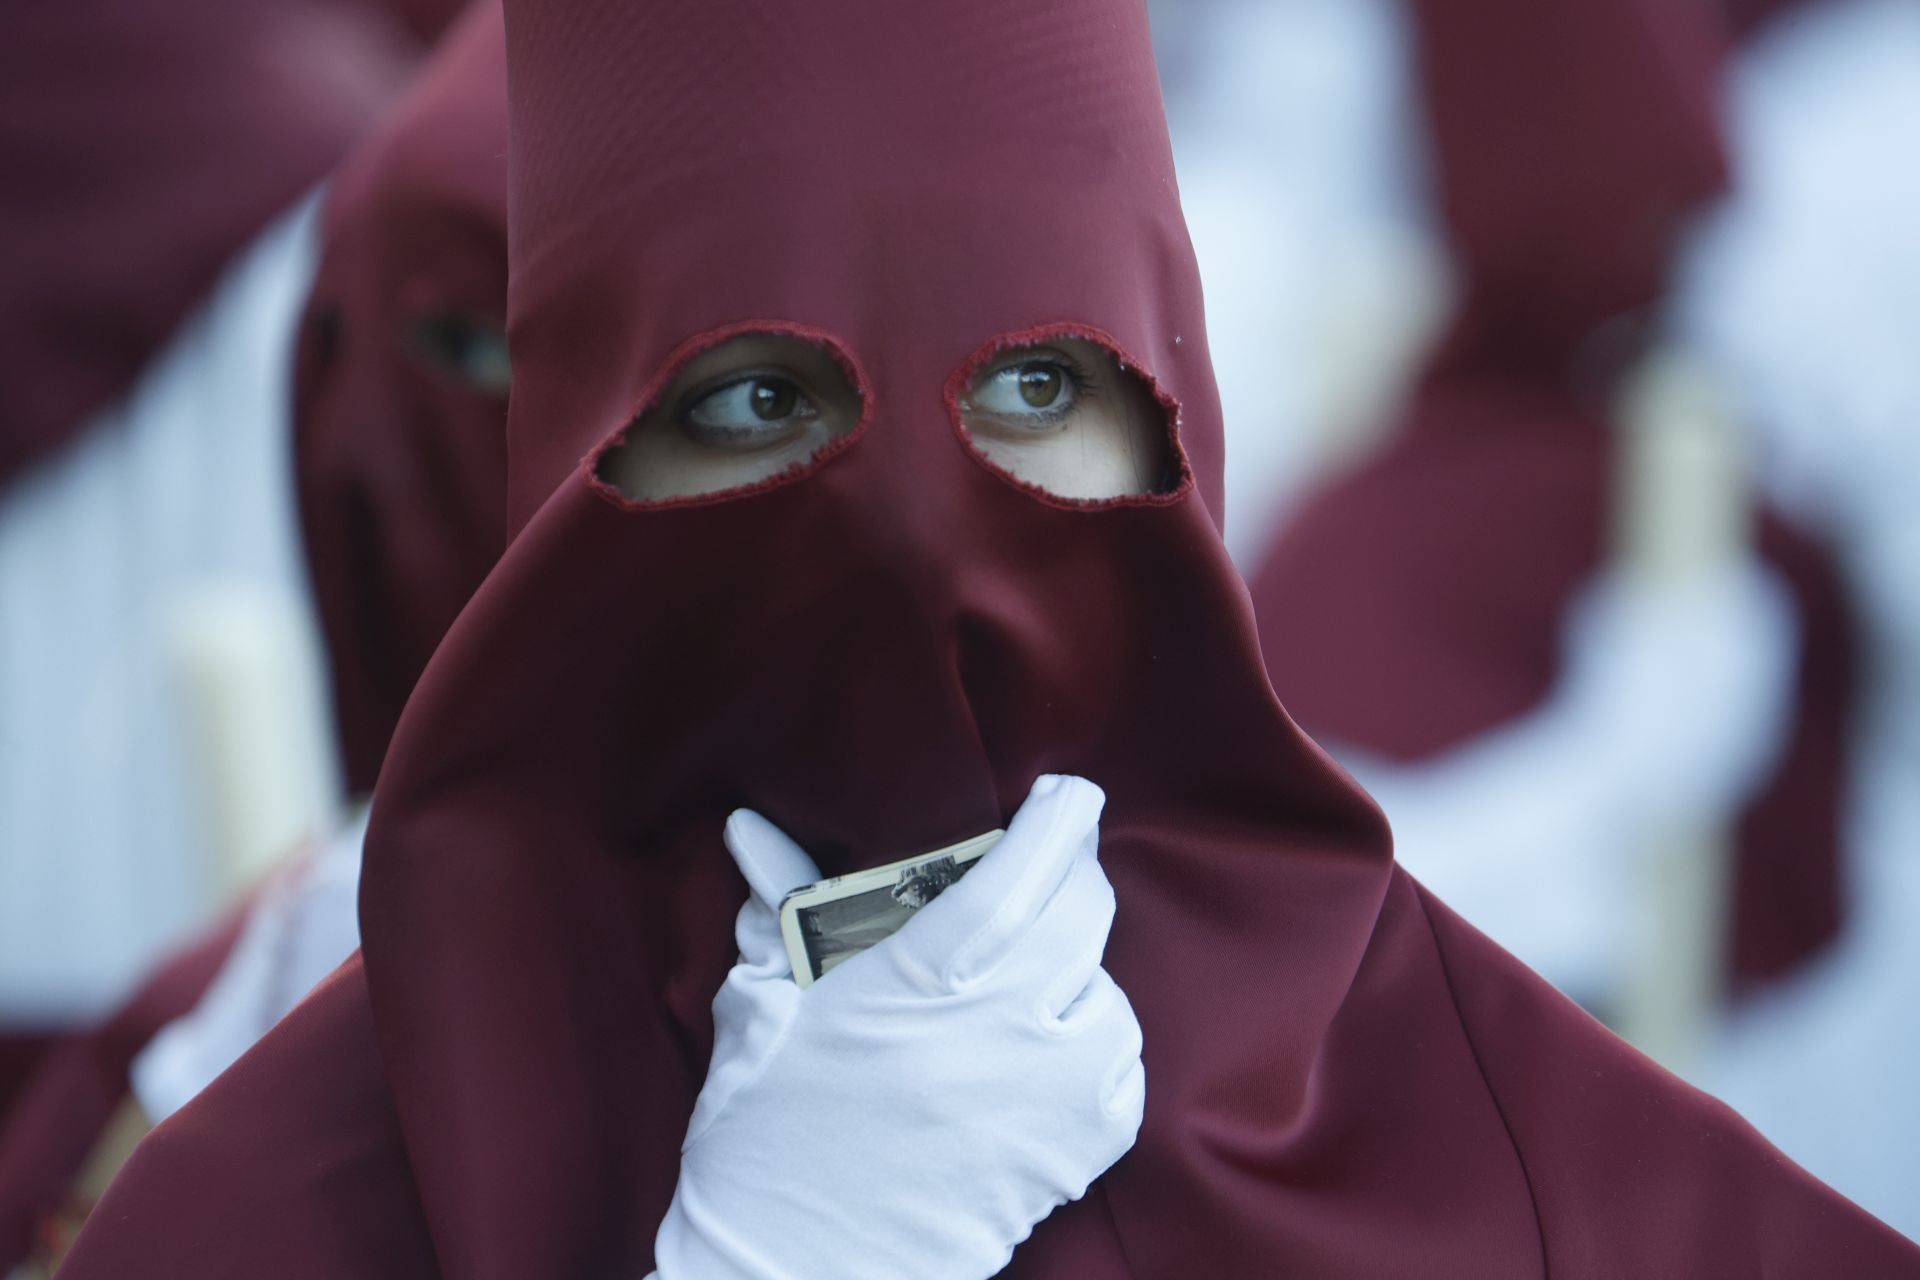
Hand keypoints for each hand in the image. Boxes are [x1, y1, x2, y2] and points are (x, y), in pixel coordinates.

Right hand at [650, 774, 1144, 1279]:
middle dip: (1070, 877)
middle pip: (1080, 917)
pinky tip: (1048, 1045)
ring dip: (1076, 969)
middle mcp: (999, 1033)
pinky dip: (1095, 1043)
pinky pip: (1121, 1068)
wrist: (792, 1277)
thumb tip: (753, 829)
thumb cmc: (764, 1140)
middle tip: (1044, 867)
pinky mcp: (1073, 1155)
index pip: (1017, 877)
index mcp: (916, 985)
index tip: (1069, 795)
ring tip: (1026, 976)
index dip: (1057, 823)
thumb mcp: (763, 1010)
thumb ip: (781, 908)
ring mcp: (1046, 1097)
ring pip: (1106, 992)